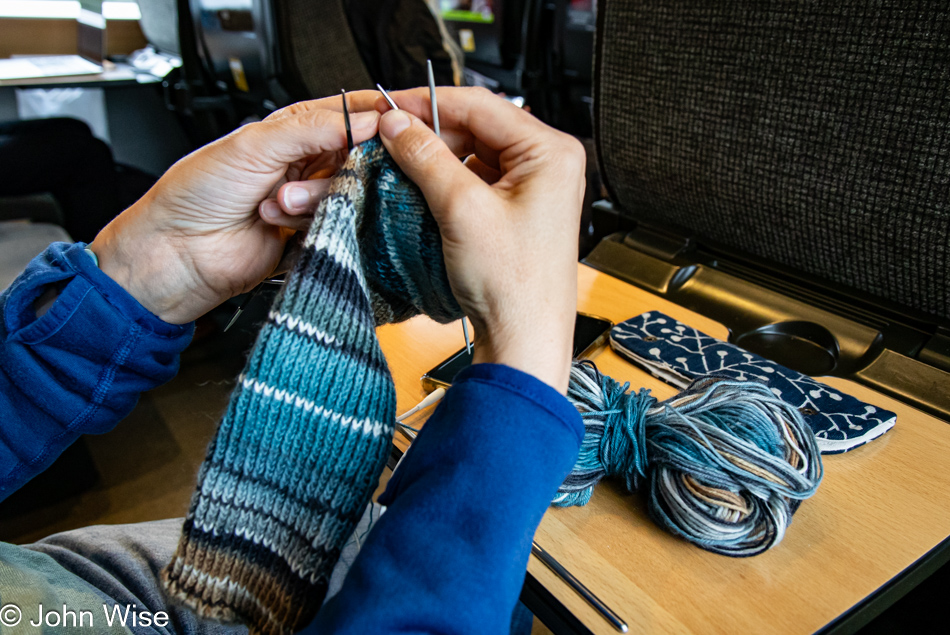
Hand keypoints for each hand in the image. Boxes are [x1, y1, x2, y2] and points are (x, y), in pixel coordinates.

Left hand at [89, 91, 381, 323]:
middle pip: (362, 154)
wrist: (178, 253)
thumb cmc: (198, 193)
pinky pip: (341, 225)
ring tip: (277, 202)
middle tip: (335, 170)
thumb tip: (366, 119)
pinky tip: (282, 221)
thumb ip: (314, 129)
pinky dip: (317, 223)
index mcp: (293, 130)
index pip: (351, 112)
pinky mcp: (315, 234)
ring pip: (352, 191)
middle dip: (352, 162)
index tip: (404, 117)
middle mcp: (308, 163)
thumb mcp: (255, 145)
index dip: (380, 112)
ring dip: (316, 198)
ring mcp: (313, 200)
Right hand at [376, 88, 584, 391]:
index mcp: (551, 153)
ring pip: (474, 153)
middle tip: (388, 136)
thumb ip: (426, 158)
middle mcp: (549, 165)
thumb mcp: (461, 210)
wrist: (524, 338)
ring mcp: (535, 188)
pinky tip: (421, 186)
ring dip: (436, 157)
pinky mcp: (519, 210)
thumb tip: (397, 125)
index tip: (390, 105)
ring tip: (399, 162)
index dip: (429, 102)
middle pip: (478, 127)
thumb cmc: (515, 285)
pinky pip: (477, 180)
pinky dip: (446, 180)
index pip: (481, 106)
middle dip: (431, 132)